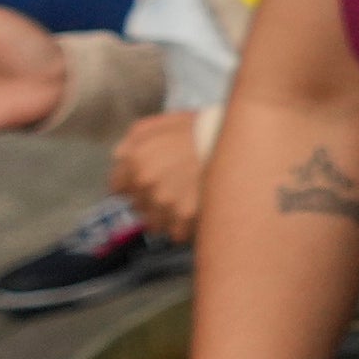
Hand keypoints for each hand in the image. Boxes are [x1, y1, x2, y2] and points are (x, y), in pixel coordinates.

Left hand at [114, 108, 206, 242]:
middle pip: (138, 208)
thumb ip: (132, 142)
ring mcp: (164, 200)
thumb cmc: (201, 130)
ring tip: (190, 201)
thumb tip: (118, 159)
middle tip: (178, 189)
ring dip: (169, 218)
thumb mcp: (161, 124)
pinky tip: (199, 210)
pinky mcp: (185, 216)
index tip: (153, 183)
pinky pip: (177, 234)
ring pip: (156, 224)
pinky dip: (187, 228)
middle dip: (154, 201)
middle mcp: (144, 180)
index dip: (135, 186)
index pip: (118, 188)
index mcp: (134, 158)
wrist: (240, 139)